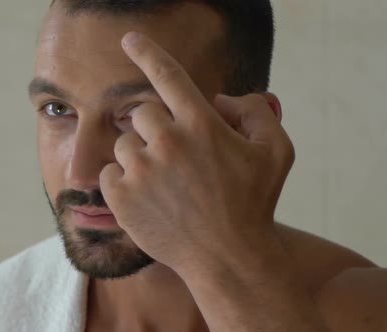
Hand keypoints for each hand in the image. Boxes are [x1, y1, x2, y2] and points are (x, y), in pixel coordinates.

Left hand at [99, 32, 294, 275]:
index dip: (147, 51)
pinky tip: (149, 199)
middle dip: (157, 129)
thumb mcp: (277, 151)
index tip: (129, 39)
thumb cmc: (254, 204)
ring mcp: (141, 170)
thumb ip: (255, 111)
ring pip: (125, 144)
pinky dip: (125, 182)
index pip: (168, 75)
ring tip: (167, 185)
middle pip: (143, 112)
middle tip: (175, 156)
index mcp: (201, 124)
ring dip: (141, 157)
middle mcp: (167, 142)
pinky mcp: (122, 197)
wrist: (228, 258)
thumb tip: (221, 99)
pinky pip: (110, 173)